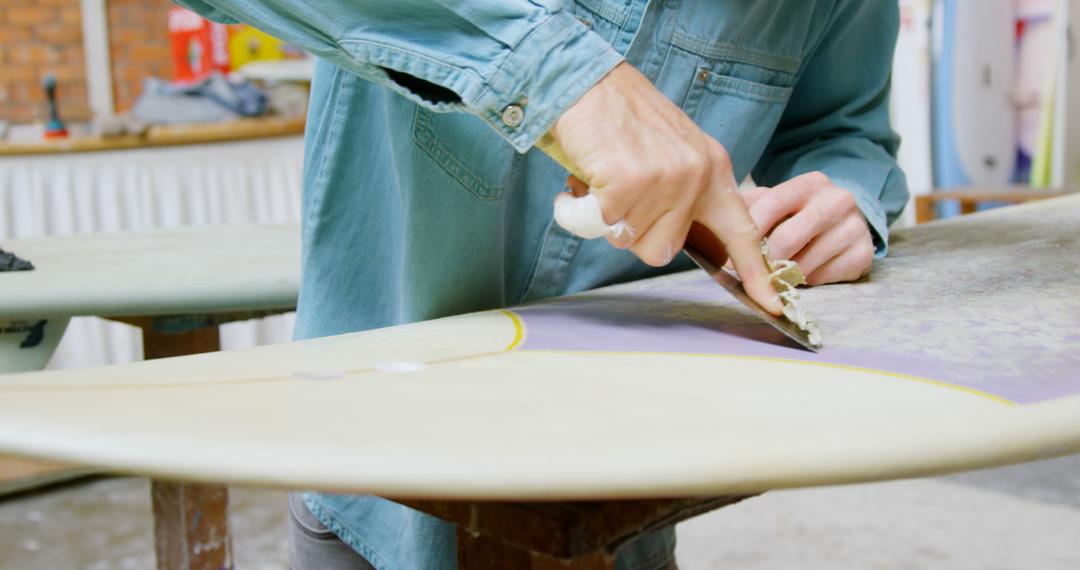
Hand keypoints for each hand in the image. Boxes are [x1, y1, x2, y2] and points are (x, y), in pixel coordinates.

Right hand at [546, 62, 782, 314]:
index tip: (774, 306)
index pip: (743, 231)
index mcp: (713, 169)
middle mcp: (696, 177)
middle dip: (634, 233)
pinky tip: (581, 180)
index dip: (757, 272)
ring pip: (628, 241)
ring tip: (601, 179)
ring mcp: (664, 182)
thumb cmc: (620, 118)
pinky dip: (578, 210)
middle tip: (619, 196)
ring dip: (605, 219)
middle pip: (663, 250)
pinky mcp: (627, 184)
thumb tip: (668, 238)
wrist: (585, 80)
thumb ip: (681, 193)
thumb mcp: (670, 152)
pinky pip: (599, 225)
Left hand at [741, 171, 874, 284]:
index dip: (745, 235)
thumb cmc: (800, 214)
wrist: (846, 222)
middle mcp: (837, 201)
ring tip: (777, 274)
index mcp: (810, 183)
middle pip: (786, 240)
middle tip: (752, 273)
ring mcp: (854, 227)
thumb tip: (718, 233)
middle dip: (764, 261)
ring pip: (803, 264)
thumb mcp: (777, 203)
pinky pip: (822, 278)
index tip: (730, 256)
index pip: (768, 207)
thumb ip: (750, 209)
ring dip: (784, 275)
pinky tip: (803, 275)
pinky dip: (806, 282)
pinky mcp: (863, 254)